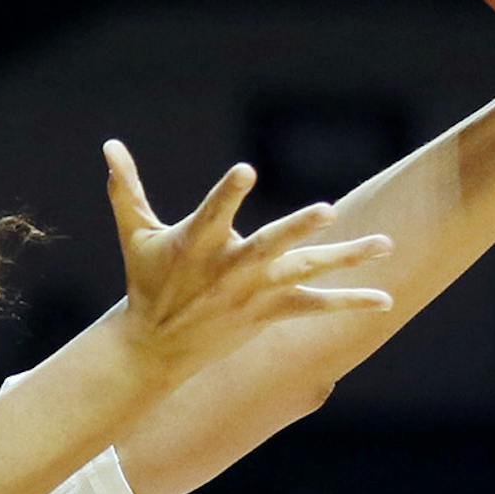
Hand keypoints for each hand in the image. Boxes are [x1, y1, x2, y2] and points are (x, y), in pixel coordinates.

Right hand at [102, 141, 392, 378]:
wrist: (158, 347)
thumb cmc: (147, 282)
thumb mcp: (136, 234)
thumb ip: (127, 189)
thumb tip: (109, 145)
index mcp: (196, 244)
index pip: (214, 213)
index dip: (229, 193)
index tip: (245, 170)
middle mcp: (230, 269)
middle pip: (269, 245)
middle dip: (298, 229)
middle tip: (327, 210)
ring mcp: (254, 292)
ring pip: (305, 273)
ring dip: (346, 260)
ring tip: (385, 244)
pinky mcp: (269, 312)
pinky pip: (315, 306)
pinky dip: (349, 303)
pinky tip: (384, 300)